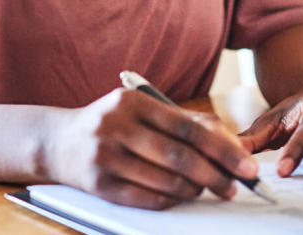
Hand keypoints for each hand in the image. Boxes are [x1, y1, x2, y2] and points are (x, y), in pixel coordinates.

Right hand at [44, 88, 259, 209]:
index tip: (246, 166)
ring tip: (208, 190)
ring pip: (165, 180)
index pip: (187, 128)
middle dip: (214, 175)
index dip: (222, 149)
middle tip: (235, 187)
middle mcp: (116, 126)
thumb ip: (183, 122)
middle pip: (179, 156)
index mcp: (132, 103)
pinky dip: (171, 200)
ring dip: (194, 190)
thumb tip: (229, 142)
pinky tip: (181, 196)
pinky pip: (146, 198)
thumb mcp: (140, 111)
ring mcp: (105, 156)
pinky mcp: (99, 185)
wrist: (56, 142)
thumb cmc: (110, 124)